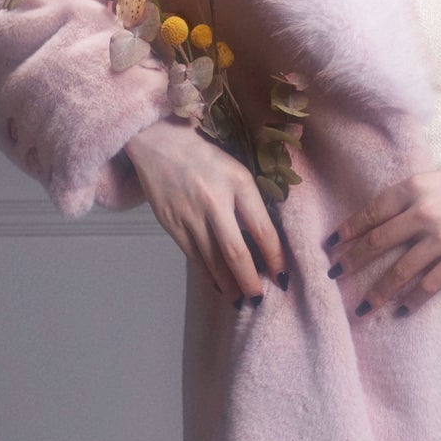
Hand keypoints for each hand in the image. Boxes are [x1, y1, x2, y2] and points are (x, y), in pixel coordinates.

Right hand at [125, 118, 286, 301]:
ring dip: (229, 285)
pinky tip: (219, 286)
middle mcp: (214, 201)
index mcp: (238, 182)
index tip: (283, 277)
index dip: (275, 258)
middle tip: (260, 299)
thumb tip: (264, 240)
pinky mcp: (171, 224)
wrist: (157, 141)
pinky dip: (208, 275)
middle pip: (236, 252)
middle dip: (250, 281)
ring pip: (213, 260)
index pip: (263, 229)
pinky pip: (194, 257)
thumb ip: (250, 201)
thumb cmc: (204, 155)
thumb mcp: (236, 169)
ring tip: (241, 300)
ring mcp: (190, 215)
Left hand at [325, 162, 440, 315]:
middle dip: (352, 261)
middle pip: (378, 242)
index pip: (371, 213)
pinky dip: (413, 300)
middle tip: (334, 275)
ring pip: (400, 271)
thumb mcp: (431, 180)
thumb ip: (404, 199)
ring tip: (362, 308)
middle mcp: (424, 213)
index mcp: (413, 188)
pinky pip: (429, 285)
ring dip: (377, 292)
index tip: (331, 245)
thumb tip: (371, 223)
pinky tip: (401, 310)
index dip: (348, 230)